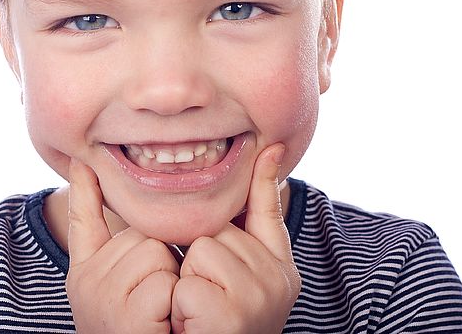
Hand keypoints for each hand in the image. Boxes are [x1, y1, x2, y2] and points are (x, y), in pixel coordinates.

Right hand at [66, 159, 179, 333]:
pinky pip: (165, 281)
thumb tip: (83, 171)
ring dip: (171, 280)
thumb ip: (101, 231)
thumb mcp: (116, 285)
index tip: (83, 161)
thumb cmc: (140, 330)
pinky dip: (174, 302)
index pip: (81, 220)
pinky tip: (164, 327)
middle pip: (141, 233)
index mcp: (86, 273)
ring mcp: (102, 301)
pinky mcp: (125, 319)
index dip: (82, 190)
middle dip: (162, 259)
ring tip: (162, 315)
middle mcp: (86, 284)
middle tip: (157, 301)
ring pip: (156, 253)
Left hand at [170, 144, 300, 333]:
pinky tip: (193, 326)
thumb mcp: (244, 277)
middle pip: (218, 228)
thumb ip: (254, 222)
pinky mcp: (233, 318)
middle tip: (202, 296)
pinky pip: (189, 283)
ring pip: (202, 249)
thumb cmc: (219, 326)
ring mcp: (259, 299)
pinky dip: (181, 305)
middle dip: (198, 256)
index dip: (265, 178)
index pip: (270, 210)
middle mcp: (278, 280)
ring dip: (187, 281)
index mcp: (280, 268)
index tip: (270, 146)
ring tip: (197, 313)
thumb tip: (269, 155)